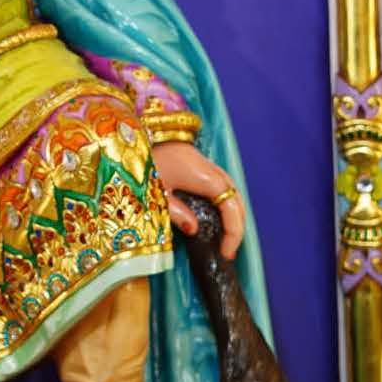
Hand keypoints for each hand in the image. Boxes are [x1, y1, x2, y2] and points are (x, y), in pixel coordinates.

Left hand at [153, 141, 242, 259]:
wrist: (144, 129)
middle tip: (227, 251)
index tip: (226, 252)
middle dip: (236, 228)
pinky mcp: (203, 167)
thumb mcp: (157, 191)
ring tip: (225, 239)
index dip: (233, 233)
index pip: (232, 209)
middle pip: (237, 203)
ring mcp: (210, 168)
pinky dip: (226, 206)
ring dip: (233, 217)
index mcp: (206, 179)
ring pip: (233, 195)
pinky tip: (216, 219)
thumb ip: (176, 213)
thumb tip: (195, 230)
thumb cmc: (148, 158)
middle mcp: (214, 172)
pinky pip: (223, 189)